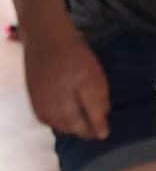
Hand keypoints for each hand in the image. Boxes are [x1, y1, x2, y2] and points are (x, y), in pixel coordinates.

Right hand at [23, 22, 109, 138]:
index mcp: (66, 110)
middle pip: (71, 129)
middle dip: (85, 125)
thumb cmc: (76, 59)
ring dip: (72, 121)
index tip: (106, 123)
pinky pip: (48, 115)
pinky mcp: (34, 98)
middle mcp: (50, 113)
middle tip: (96, 114)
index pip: (85, 130)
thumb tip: (102, 133)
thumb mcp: (95, 82)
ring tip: (83, 111)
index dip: (97, 128)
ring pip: (59, 123)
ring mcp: (39, 106)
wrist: (48, 37)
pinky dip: (59, 115)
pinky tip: (67, 108)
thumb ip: (98, 109)